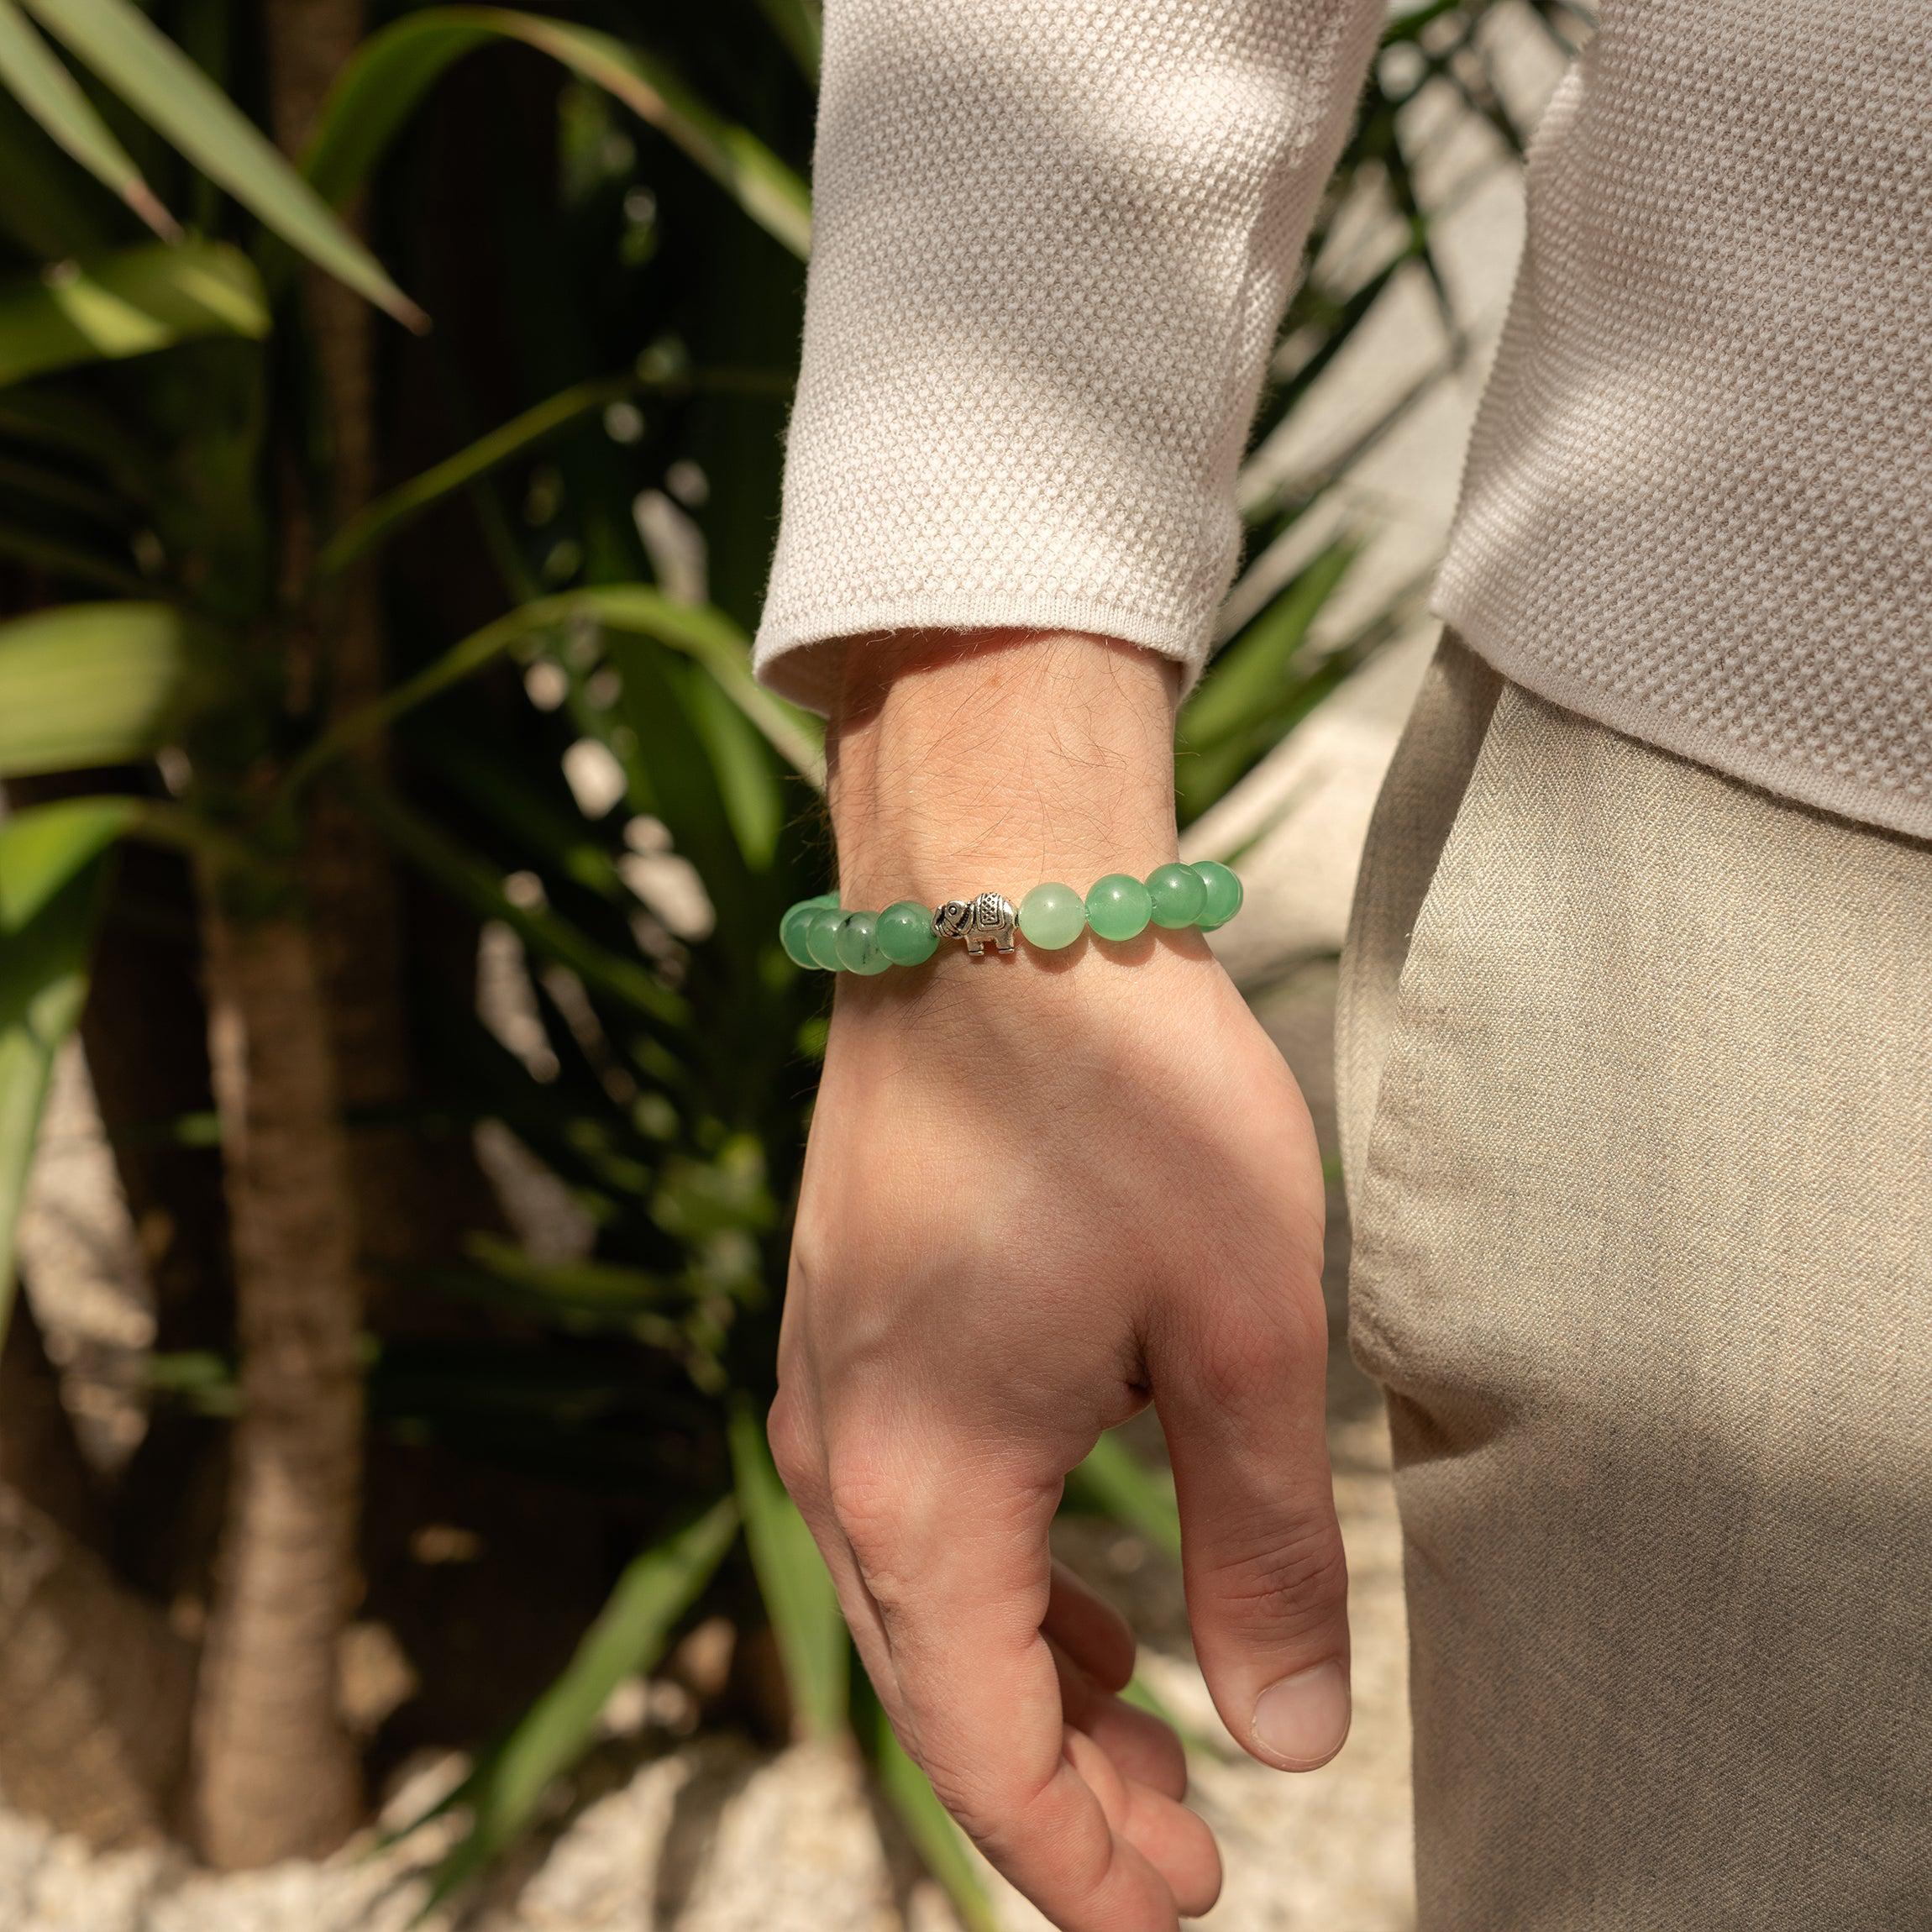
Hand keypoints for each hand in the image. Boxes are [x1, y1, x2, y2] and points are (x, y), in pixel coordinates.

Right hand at [770, 633, 1347, 1929]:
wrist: (994, 901)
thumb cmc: (1119, 1095)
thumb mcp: (1240, 1337)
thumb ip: (1265, 1550)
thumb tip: (1290, 1733)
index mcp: (923, 1489)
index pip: (983, 1755)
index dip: (1082, 1863)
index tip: (1186, 1903)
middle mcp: (843, 1451)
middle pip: (937, 1688)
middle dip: (1062, 1786)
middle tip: (1188, 1836)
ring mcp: (831, 1376)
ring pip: (918, 1594)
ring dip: (1029, 1675)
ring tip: (1150, 1712)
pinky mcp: (850, 1313)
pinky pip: (908, 1498)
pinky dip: (995, 1570)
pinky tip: (1078, 1562)